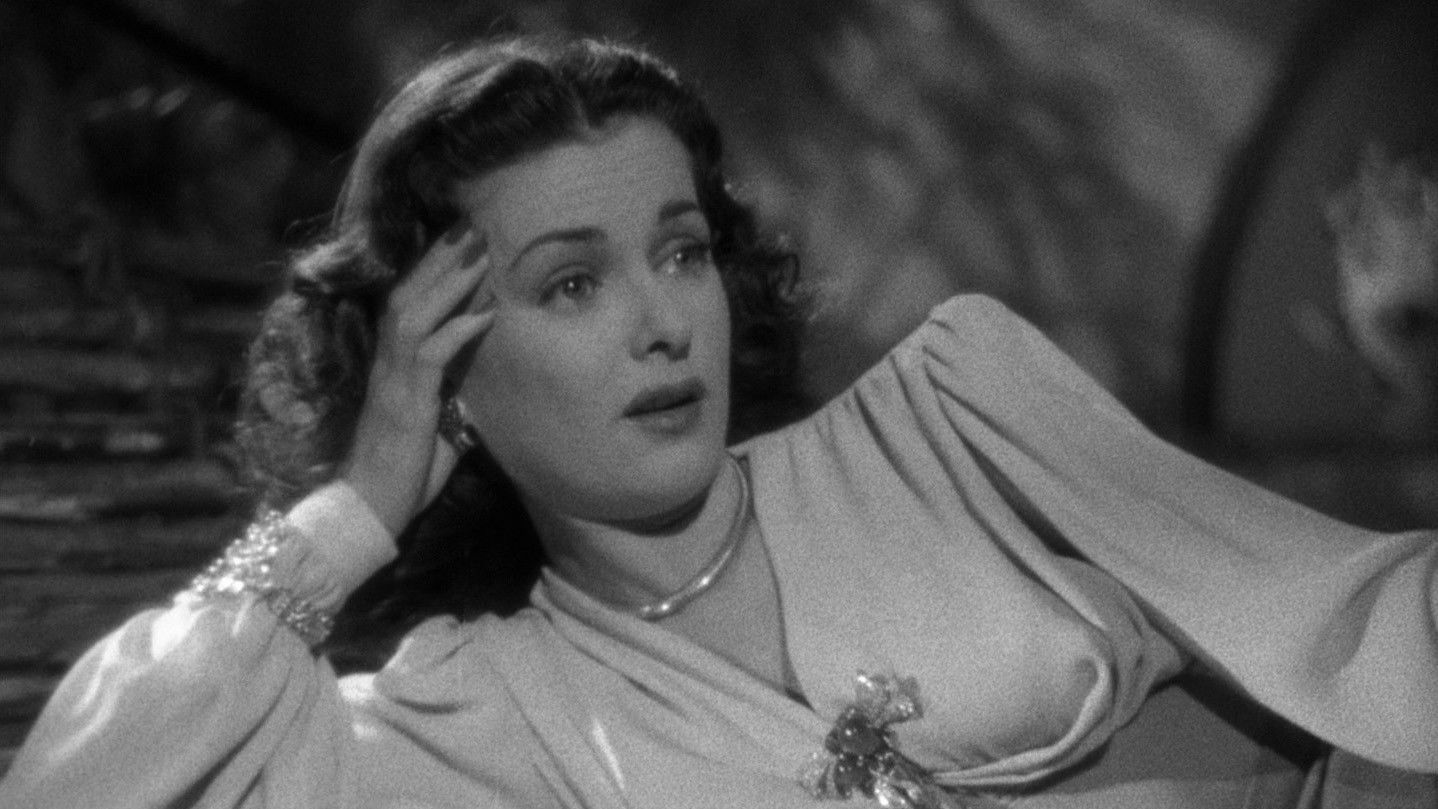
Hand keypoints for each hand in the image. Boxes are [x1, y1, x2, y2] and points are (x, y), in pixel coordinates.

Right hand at [341, 225, 492, 535]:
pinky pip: (432, 356)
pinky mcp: (407, 403)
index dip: (431, 269)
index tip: (458, 238)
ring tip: (480, 249)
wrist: (371, 508)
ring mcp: (394, 380)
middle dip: (441, 256)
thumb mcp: (437, 425)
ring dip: (450, 280)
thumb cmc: (404, 472)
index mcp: (393, 364)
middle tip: (472, 222)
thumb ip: (452, 398)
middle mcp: (388, 363)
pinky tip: (486, 313)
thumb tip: (478, 388)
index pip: (409, 302)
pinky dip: (459, 330)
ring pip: (417, 313)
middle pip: (410, 294)